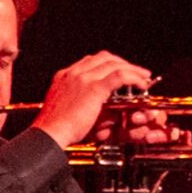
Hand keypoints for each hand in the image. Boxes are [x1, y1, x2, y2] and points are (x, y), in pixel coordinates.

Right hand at [31, 51, 159, 150]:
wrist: (48, 134)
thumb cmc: (52, 129)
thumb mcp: (59, 109)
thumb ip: (73, 101)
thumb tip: (88, 105)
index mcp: (64, 76)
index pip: (90, 61)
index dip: (108, 64)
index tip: (118, 70)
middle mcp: (73, 73)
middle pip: (104, 58)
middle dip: (122, 62)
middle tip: (135, 71)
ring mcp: (83, 78)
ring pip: (114, 64)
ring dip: (132, 69)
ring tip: (143, 77)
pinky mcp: (94, 88)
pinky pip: (120, 75)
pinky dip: (134, 77)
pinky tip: (141, 84)